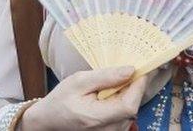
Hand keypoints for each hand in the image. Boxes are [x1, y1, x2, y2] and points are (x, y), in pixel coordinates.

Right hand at [18, 67, 147, 130]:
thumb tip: (130, 70)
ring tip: (115, 80)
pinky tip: (112, 91)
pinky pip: (125, 114)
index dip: (138, 86)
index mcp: (97, 118)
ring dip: (128, 93)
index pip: (129, 105)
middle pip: (132, 107)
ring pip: (130, 110)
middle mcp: (108, 130)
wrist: (51, 119)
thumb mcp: (78, 81)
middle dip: (133, 86)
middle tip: (130, 68)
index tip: (141, 68)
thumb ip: (105, 76)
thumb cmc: (61, 100)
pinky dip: (122, 100)